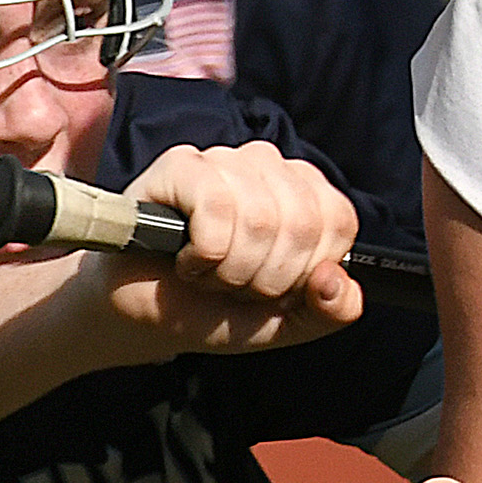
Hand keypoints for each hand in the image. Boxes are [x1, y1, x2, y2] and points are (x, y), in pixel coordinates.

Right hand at [87, 140, 364, 351]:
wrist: (143, 317)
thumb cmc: (216, 308)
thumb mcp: (287, 323)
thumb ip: (332, 311)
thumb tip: (335, 280)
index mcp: (308, 193)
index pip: (338, 221)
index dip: (306, 271)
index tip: (274, 287)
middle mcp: (271, 166)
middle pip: (301, 224)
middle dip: (266, 277)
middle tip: (234, 283)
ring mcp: (226, 160)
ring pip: (260, 218)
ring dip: (230, 270)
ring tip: (209, 272)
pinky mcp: (181, 165)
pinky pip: (216, 209)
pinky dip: (203, 254)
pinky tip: (186, 258)